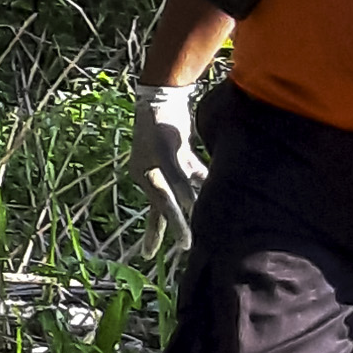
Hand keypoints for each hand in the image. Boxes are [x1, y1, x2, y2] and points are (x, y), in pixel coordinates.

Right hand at [133, 83, 204, 251]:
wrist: (162, 97)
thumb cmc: (162, 124)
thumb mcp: (170, 151)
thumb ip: (181, 177)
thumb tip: (189, 204)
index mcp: (145, 175)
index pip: (162, 205)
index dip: (175, 224)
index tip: (185, 245)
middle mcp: (152, 174)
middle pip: (158, 208)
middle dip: (157, 232)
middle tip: (149, 256)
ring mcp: (164, 166)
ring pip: (173, 196)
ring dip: (177, 214)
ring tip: (178, 235)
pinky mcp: (178, 157)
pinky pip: (187, 177)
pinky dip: (195, 187)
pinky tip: (206, 198)